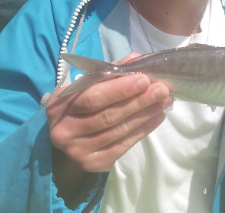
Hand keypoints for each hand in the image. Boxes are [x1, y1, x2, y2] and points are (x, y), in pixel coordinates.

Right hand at [46, 52, 172, 172]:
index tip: (144, 79)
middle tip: (162, 90)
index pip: (92, 97)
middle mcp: (65, 130)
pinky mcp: (93, 163)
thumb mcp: (85, 87)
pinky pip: (123, 146)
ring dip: (145, 114)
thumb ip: (109, 73)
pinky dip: (143, 130)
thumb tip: (135, 59)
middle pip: (108, 115)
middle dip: (139, 101)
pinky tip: (157, 117)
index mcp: (60, 106)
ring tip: (164, 101)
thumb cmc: (78, 106)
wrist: (66, 138)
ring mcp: (78, 150)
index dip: (119, 89)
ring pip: (119, 131)